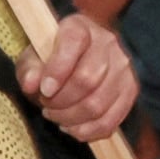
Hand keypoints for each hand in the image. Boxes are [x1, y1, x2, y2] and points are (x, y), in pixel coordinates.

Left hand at [18, 12, 135, 141]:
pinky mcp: (130, 91)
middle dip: (60, 101)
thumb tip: (31, 83)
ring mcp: (123, 68)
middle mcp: (107, 43)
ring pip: (97, 105)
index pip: (74, 43)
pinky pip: (109, 121)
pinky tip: (72, 126)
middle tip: (46, 105)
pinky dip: (86, 131)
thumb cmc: (53, 59)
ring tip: (56, 116)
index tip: (44, 90)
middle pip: (87, 80)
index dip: (57, 70)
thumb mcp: (34, 58)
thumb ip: (29, 68)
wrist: (80, 60)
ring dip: (70, 118)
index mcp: (80, 27)